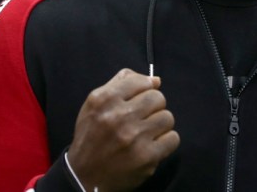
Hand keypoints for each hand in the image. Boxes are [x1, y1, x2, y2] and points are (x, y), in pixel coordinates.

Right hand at [67, 69, 179, 191]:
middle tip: (143, 118)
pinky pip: (173, 138)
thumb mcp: (95, 103)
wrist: (83, 176)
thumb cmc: (92, 136)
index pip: (141, 81)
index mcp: (104, 99)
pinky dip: (166, 142)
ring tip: (147, 132)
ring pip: (167, 117)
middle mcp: (119, 116)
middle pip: (158, 98)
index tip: (139, 99)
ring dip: (160, 125)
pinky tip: (153, 145)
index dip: (144, 89)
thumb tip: (156, 80)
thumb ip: (122, 84)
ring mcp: (134, 137)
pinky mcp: (147, 157)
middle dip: (153, 107)